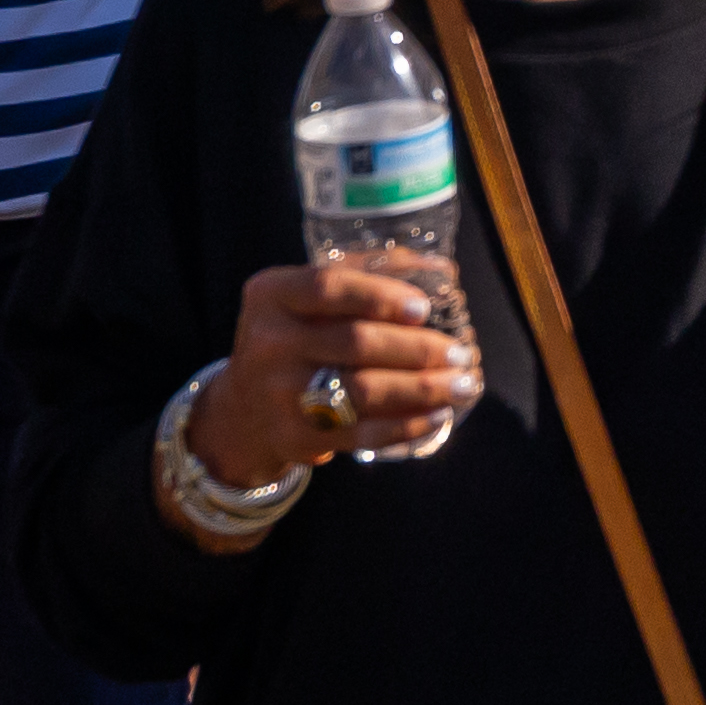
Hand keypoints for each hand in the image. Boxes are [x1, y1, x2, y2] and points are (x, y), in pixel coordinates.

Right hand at [187, 250, 478, 507]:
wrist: (244, 409)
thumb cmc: (296, 337)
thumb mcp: (307, 297)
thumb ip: (363, 274)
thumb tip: (440, 268)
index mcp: (272, 295)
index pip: (328, 286)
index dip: (380, 295)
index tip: (423, 308)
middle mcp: (269, 342)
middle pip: (356, 342)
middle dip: (418, 349)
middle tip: (460, 353)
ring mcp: (278, 394)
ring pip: (362, 391)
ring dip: (422, 389)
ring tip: (461, 384)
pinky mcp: (294, 437)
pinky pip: (360, 434)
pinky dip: (405, 426)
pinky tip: (436, 416)